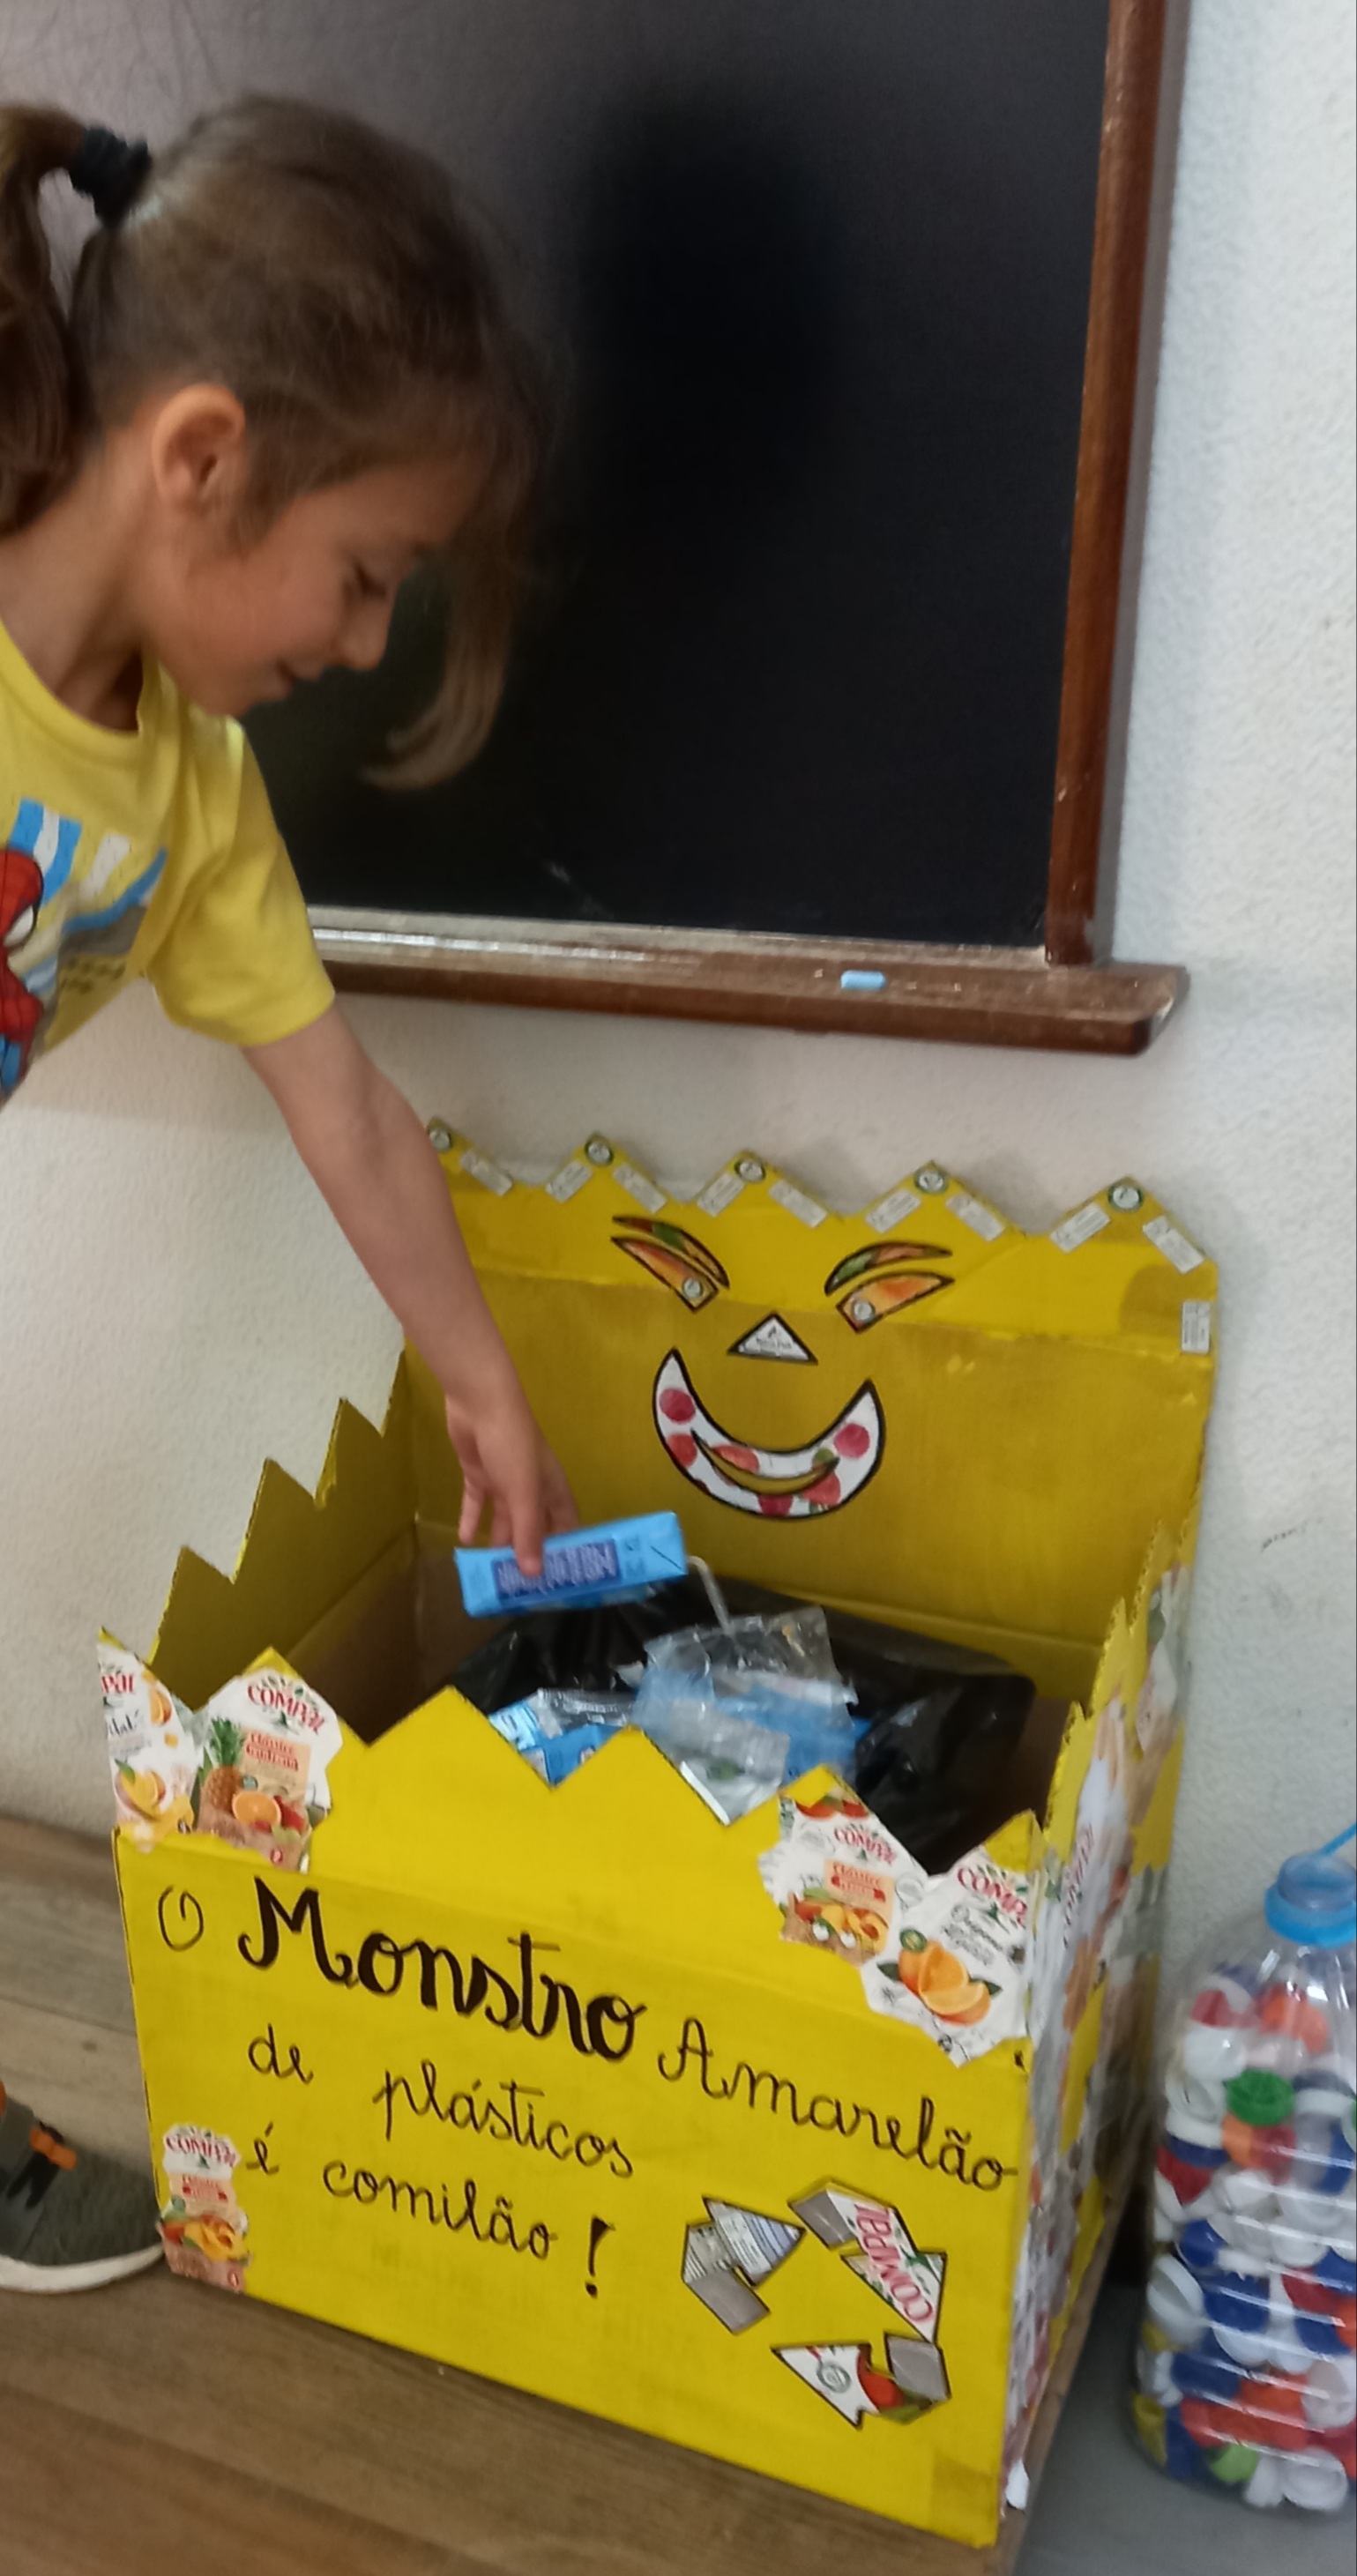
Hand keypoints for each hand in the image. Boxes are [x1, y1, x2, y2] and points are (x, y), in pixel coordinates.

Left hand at [446, 1378, 578, 1574]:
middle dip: (526, 1552)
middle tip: (518, 1585)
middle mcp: (531, 1487)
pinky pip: (477, 1504)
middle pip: (532, 1526)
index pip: (566, 1525)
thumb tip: (534, 1575)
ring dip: (499, 1541)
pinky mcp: (479, 1473)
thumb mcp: (523, 1492)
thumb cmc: (512, 1444)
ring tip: (491, 1572)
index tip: (559, 1579)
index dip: (565, 1549)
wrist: (480, 1401)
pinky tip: (465, 1542)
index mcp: (552, 1488)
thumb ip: (527, 1532)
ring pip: (505, 1519)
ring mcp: (504, 1480)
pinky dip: (472, 1520)